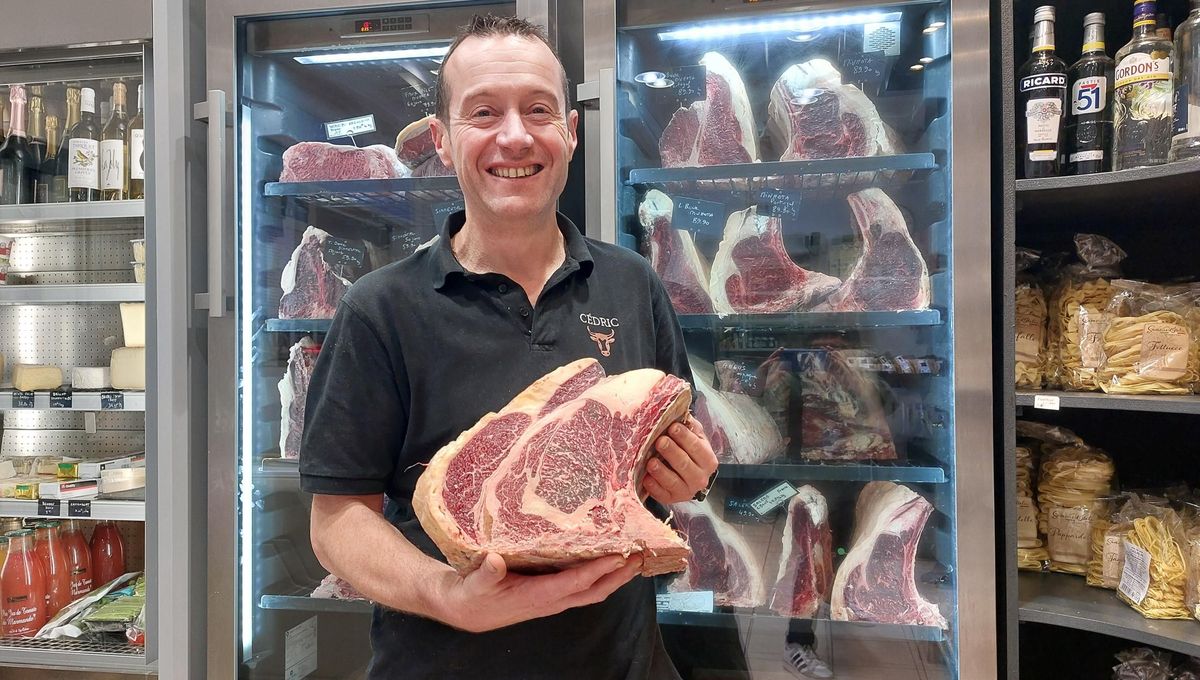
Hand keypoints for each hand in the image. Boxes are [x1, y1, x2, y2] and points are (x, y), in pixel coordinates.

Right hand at [434, 552, 642, 632]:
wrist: (467, 610)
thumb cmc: (472, 594)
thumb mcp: (475, 582)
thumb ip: (486, 573)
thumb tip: (495, 561)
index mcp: (536, 595)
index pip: (574, 583)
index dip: (597, 570)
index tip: (618, 557)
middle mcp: (551, 600)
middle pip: (594, 591)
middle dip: (618, 576)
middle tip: (640, 557)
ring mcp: (554, 599)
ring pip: (592, 592)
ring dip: (615, 578)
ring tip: (635, 559)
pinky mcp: (552, 594)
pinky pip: (583, 588)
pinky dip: (601, 577)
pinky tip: (609, 562)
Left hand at [643, 418, 717, 504]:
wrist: (686, 476)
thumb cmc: (689, 451)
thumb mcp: (694, 437)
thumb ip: (690, 426)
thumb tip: (680, 412)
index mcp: (708, 460)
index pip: (697, 448)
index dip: (685, 437)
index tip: (672, 427)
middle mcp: (700, 478)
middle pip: (685, 465)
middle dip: (672, 452)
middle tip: (660, 441)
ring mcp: (686, 491)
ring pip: (673, 481)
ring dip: (661, 471)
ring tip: (651, 461)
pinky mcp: (671, 499)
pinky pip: (661, 494)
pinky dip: (653, 486)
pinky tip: (646, 478)